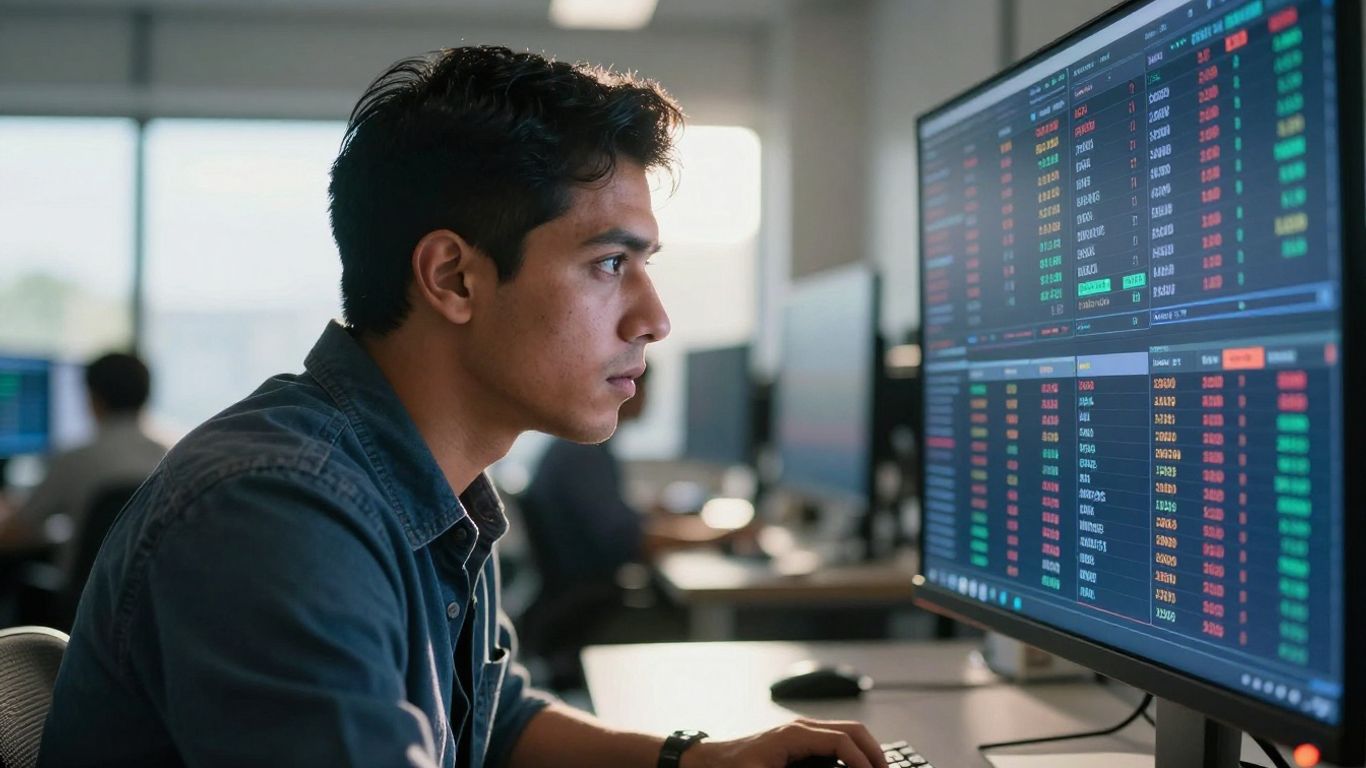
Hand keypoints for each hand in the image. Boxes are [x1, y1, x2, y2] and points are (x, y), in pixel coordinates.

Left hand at [680, 719, 886, 767]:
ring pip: (846, 732)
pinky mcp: (799, 740)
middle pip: (852, 729)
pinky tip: (857, 767)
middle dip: (874, 751)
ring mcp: (801, 731)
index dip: (863, 761)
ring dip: (866, 750)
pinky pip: (834, 739)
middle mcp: (801, 727)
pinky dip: (853, 750)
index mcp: (794, 734)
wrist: (707, 762)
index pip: (842, 741)